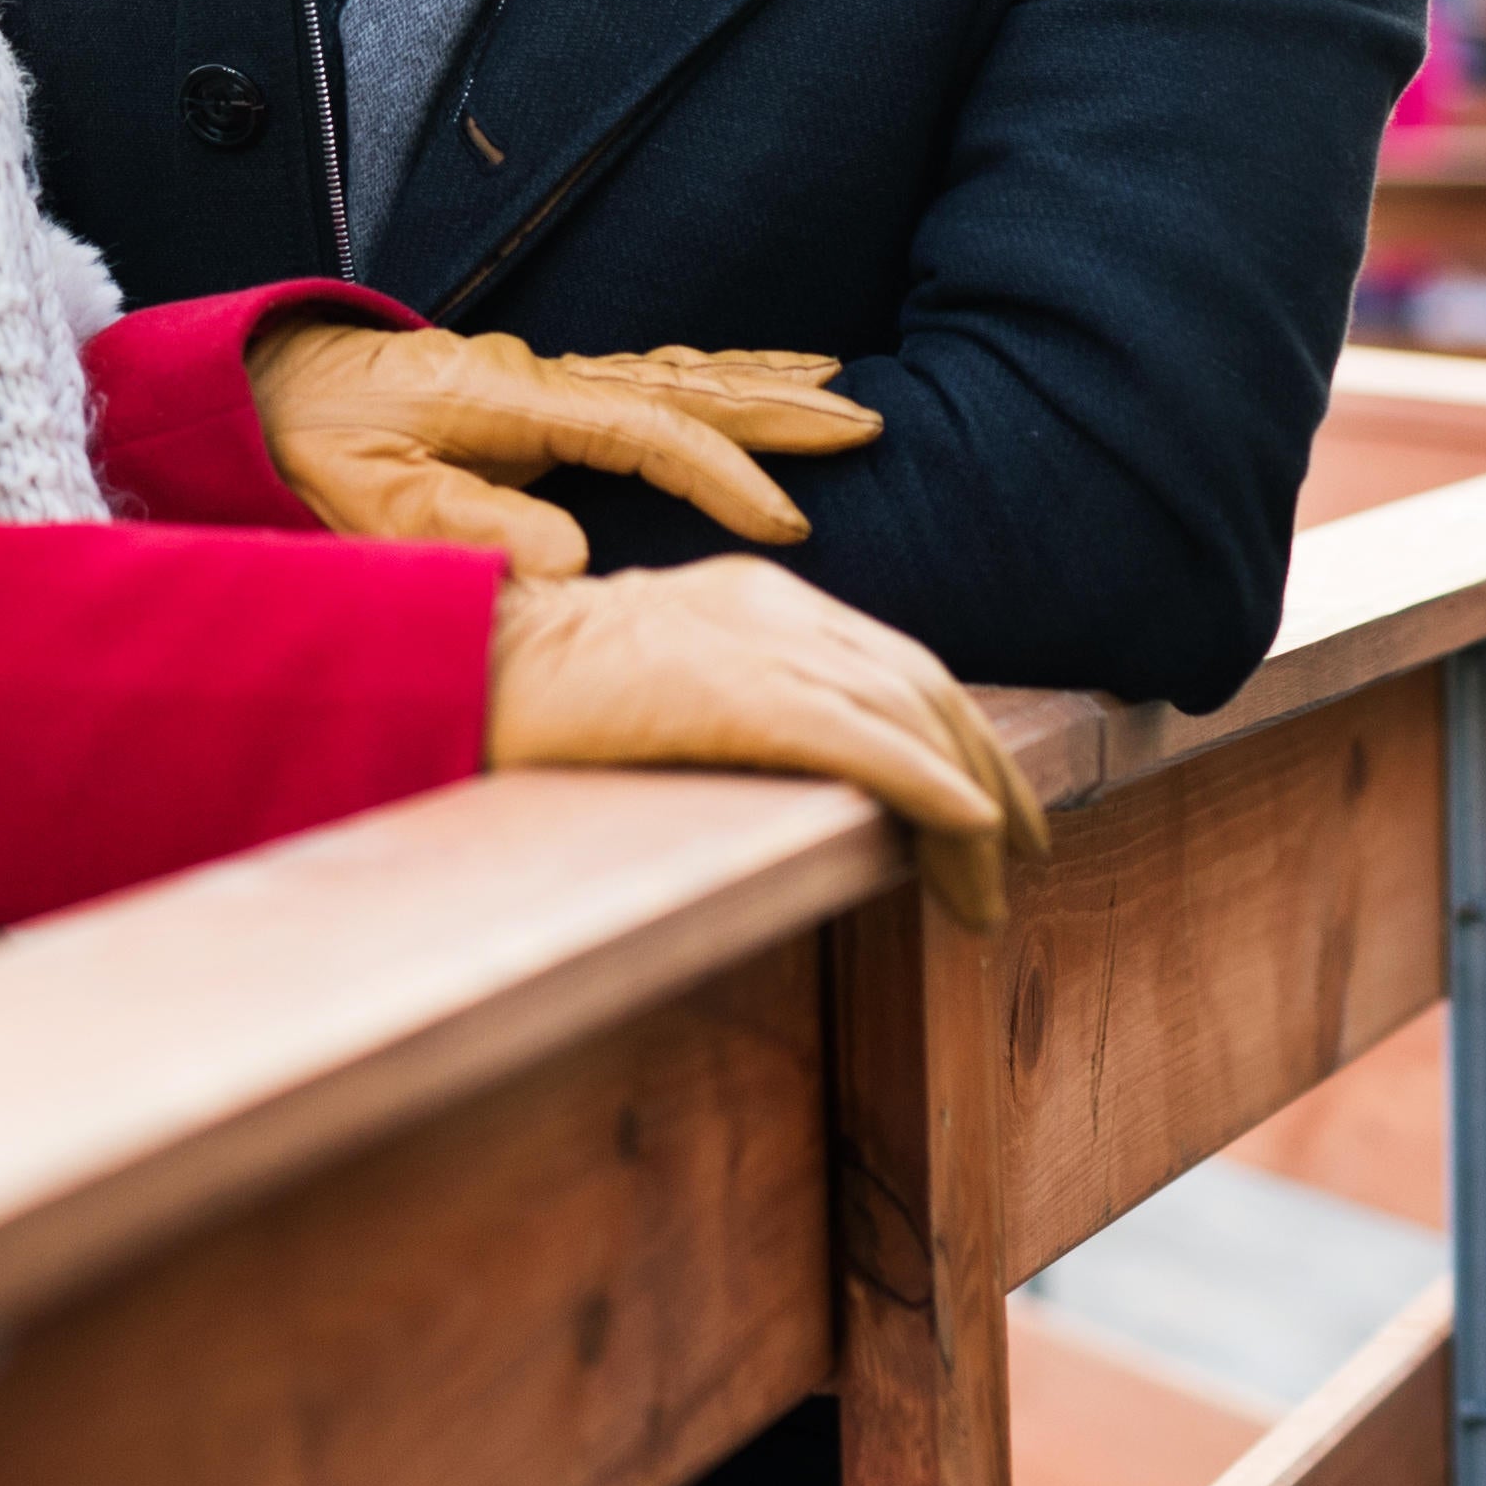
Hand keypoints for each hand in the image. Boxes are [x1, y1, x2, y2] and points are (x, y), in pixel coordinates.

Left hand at [248, 321, 876, 576]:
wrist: (246, 386)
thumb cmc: (299, 441)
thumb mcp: (363, 496)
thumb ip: (463, 523)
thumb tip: (572, 559)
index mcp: (507, 398)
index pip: (644, 428)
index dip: (719, 474)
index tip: (785, 522)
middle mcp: (533, 377)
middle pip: (679, 384)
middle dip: (773, 406)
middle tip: (865, 422)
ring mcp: (533, 380)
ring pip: (669, 376)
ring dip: (754, 387)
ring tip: (840, 393)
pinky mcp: (524, 396)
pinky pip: (639, 384)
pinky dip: (705, 384)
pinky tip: (740, 387)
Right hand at [481, 560, 1050, 927]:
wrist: (462, 661)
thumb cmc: (525, 686)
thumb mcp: (647, 677)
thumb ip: (722, 701)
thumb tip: (783, 771)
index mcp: (754, 594)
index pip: (891, 658)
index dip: (953, 731)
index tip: (987, 802)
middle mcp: (775, 606)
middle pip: (920, 685)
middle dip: (986, 768)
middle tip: (1023, 853)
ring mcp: (759, 642)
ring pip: (911, 719)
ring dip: (971, 812)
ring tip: (989, 891)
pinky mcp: (742, 693)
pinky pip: (870, 743)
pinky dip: (934, 788)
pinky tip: (973, 836)